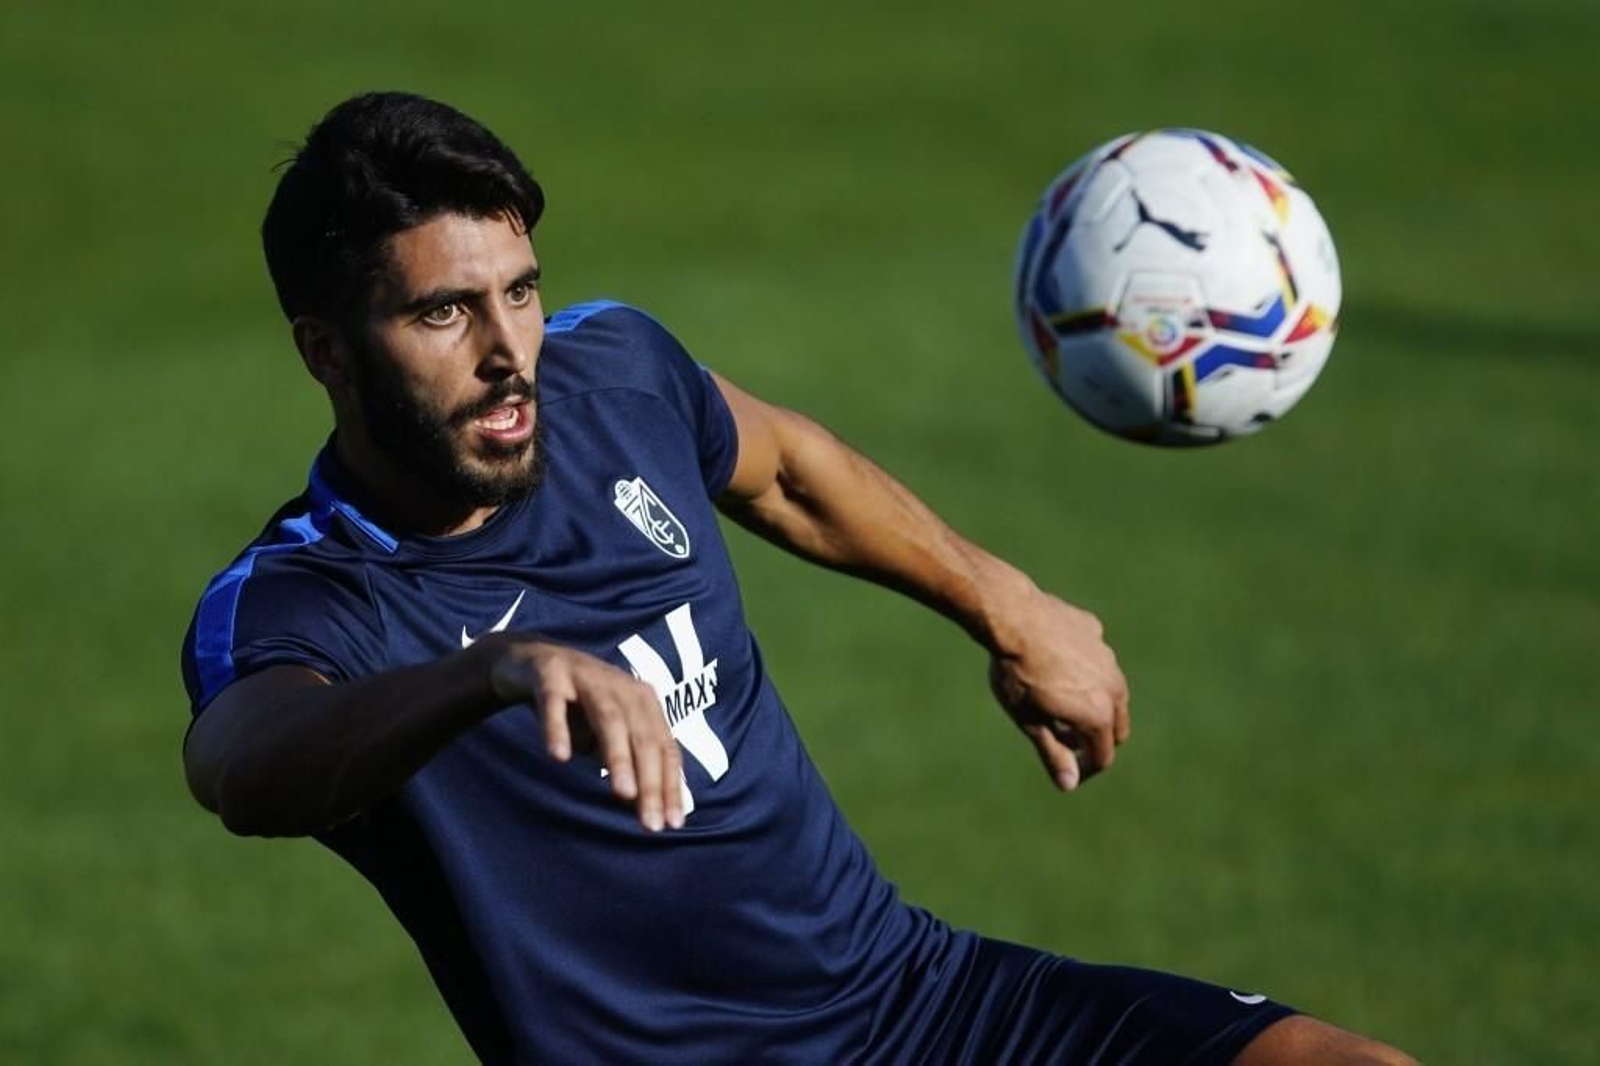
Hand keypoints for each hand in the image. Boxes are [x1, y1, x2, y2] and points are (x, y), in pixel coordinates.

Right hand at [489, 640, 683, 831]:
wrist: (531, 662)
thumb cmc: (578, 708)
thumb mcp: (608, 739)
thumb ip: (630, 766)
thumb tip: (653, 812)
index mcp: (644, 703)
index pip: (665, 748)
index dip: (670, 785)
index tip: (673, 823)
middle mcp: (623, 686)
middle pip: (643, 736)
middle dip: (650, 781)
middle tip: (651, 823)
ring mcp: (587, 677)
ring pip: (609, 719)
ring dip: (618, 757)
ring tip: (624, 794)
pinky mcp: (551, 674)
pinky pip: (554, 703)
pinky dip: (557, 729)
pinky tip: (560, 757)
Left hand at [987, 589, 1130, 790]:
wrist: (1013, 616)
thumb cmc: (1017, 674)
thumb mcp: (1030, 720)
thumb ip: (1053, 753)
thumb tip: (1070, 784)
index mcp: (1099, 715)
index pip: (1102, 756)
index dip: (1084, 770)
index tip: (1067, 771)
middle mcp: (1113, 686)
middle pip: (1117, 727)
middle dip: (1097, 740)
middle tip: (1067, 741)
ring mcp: (1107, 656)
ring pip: (1112, 690)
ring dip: (1095, 704)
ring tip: (1062, 705)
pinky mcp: (1094, 631)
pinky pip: (1096, 657)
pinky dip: (1084, 668)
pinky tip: (1055, 664)